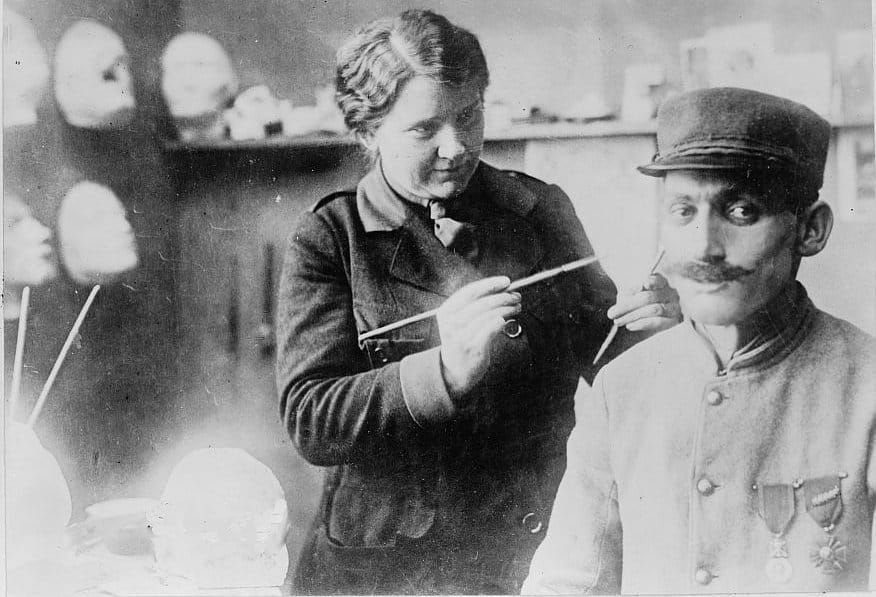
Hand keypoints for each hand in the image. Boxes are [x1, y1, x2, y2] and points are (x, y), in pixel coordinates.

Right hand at [436, 276, 522, 396]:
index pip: (470, 291)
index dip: (490, 284)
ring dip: (507, 308)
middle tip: (516, 296)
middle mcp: (451, 322)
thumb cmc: (461, 340)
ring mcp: (462, 336)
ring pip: (490, 314)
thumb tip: (502, 288)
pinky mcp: (474, 347)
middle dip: (503, 297)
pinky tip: (506, 321)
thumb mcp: (458, 320)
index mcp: (447, 311)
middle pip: (483, 302)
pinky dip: (502, 322)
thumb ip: (474, 305)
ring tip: (516, 307)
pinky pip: (492, 328)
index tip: (506, 282)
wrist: (454, 371)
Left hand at [607, 273, 679, 331]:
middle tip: (611, 314)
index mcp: (660, 281)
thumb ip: (630, 291)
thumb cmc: (635, 302)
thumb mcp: (629, 295)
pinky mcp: (674, 321)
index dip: (649, 282)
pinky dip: (642, 324)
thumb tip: (640, 286)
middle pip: (648, 297)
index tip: (642, 284)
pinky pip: (658, 322)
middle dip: (627, 306)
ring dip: (633, 316)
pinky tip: (629, 326)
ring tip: (618, 321)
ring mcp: (674, 307)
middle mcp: (670, 292)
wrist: (646, 319)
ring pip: (654, 310)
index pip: (656, 280)